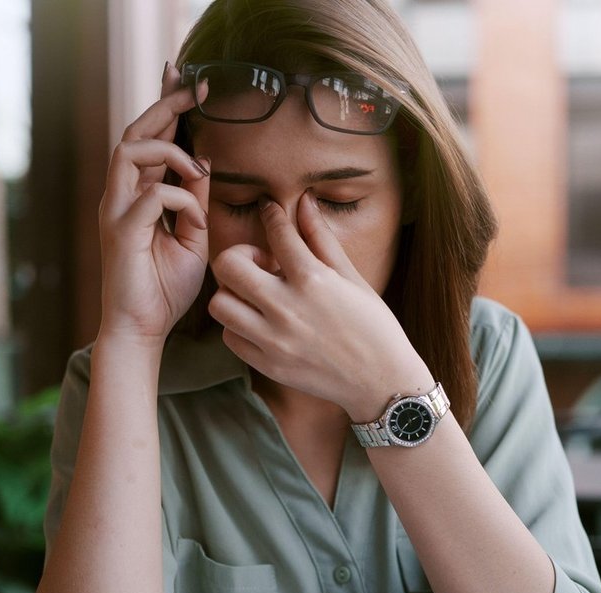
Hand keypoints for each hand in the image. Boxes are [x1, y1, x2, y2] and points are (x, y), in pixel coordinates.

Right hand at [96, 64, 210, 345]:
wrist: (143, 329)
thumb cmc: (164, 288)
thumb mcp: (192, 237)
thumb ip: (194, 200)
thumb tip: (205, 163)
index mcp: (137, 195)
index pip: (149, 138)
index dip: (167, 107)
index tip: (192, 84)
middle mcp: (121, 195)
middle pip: (134, 131)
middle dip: (166, 105)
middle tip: (197, 90)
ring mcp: (117, 211)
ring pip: (131, 151)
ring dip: (170, 150)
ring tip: (198, 167)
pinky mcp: (121, 231)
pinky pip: (150, 195)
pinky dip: (179, 198)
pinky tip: (195, 218)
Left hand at [208, 192, 432, 418]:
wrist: (381, 382)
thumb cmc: (373, 326)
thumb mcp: (352, 278)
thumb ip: (321, 240)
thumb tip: (304, 202)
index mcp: (313, 280)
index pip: (276, 233)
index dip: (271, 214)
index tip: (269, 210)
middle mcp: (287, 308)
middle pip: (228, 266)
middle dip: (239, 257)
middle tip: (260, 265)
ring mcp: (274, 340)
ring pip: (220, 304)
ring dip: (233, 294)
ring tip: (256, 296)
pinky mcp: (268, 365)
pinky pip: (230, 337)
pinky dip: (239, 326)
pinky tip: (261, 323)